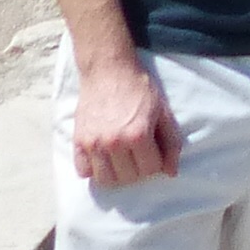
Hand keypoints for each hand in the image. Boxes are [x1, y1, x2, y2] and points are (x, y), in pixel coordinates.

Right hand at [69, 53, 181, 186]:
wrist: (108, 70)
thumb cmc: (138, 88)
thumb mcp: (162, 111)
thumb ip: (171, 142)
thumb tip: (171, 172)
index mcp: (138, 135)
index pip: (151, 169)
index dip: (156, 162)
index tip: (154, 151)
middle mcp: (114, 143)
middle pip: (129, 178)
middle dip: (138, 170)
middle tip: (138, 156)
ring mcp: (94, 144)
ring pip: (105, 180)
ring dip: (117, 175)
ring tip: (121, 161)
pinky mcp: (78, 141)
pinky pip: (83, 171)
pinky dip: (93, 170)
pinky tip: (103, 158)